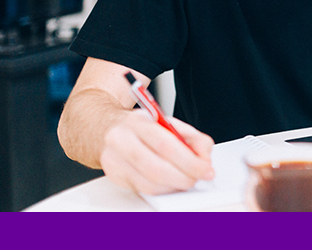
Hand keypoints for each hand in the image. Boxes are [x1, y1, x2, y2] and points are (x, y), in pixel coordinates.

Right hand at [98, 111, 215, 195]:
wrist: (105, 129)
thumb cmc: (139, 126)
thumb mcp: (166, 121)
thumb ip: (191, 137)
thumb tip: (204, 157)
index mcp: (138, 123)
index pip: (166, 145)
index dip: (189, 161)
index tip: (206, 169)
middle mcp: (122, 141)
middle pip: (156, 168)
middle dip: (183, 177)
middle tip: (197, 178)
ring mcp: (114, 160)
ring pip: (148, 184)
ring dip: (173, 186)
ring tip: (185, 180)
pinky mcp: (114, 176)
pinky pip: (142, 190)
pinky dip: (162, 190)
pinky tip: (170, 183)